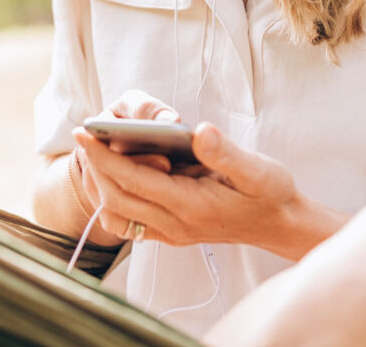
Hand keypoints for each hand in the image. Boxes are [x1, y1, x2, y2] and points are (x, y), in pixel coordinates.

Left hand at [72, 119, 337, 259]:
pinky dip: (115, 197)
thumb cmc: (269, 193)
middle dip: (95, 164)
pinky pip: (130, 221)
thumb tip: (198, 131)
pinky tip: (119, 174)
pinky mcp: (171, 233)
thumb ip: (224, 153)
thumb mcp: (256, 169)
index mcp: (191, 205)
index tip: (84, 130)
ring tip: (97, 150)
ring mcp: (171, 233)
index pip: (134, 180)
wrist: (281, 225)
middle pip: (116, 197)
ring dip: (101, 182)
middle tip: (86, 132)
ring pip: (118, 212)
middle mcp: (175, 225)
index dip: (104, 155)